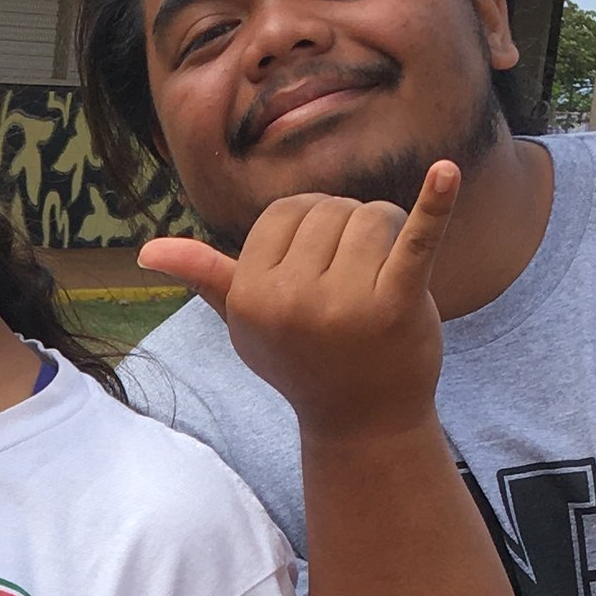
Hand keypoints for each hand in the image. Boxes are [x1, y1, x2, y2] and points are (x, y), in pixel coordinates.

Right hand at [139, 161, 458, 442]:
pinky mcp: (398, 306)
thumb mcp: (247, 324)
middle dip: (349, 229)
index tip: (321, 266)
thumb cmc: (302, 362)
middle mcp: (292, 299)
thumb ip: (207, 279)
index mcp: (252, 296)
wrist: (363, 422)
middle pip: (330, 209)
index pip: (286, 212)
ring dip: (386, 233)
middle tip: (356, 279)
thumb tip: (148, 251)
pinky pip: (417, 241)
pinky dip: (436, 205)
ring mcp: (345, 304)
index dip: (311, 227)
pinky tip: (447, 174)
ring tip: (382, 277)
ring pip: (372, 217)